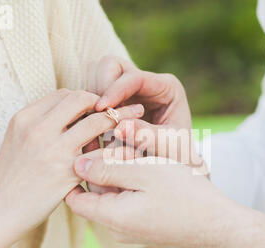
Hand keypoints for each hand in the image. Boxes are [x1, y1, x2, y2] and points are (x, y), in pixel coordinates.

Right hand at [0, 89, 143, 239]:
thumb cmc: (11, 178)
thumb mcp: (18, 141)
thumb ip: (43, 126)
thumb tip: (74, 117)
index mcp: (26, 117)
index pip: (64, 95)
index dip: (85, 99)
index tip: (99, 109)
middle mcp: (39, 128)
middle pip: (82, 98)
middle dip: (105, 102)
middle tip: (124, 109)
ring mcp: (54, 149)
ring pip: (98, 120)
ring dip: (120, 118)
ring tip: (135, 119)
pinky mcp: (68, 171)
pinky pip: (103, 151)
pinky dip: (118, 147)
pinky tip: (129, 148)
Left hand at [65, 154, 227, 247]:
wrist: (219, 224)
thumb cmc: (185, 194)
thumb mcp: (145, 172)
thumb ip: (107, 168)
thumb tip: (76, 164)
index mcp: (112, 217)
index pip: (74, 198)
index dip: (76, 171)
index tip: (91, 148)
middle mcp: (117, 228)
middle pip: (96, 193)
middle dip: (106, 166)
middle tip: (127, 146)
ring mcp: (132, 229)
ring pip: (114, 195)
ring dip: (122, 172)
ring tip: (142, 156)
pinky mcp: (145, 226)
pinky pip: (129, 202)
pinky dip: (134, 183)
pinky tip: (151, 170)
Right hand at [87, 56, 203, 169]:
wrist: (174, 164)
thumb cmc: (176, 155)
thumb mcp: (168, 148)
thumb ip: (147, 136)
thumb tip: (118, 128)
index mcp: (166, 87)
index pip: (135, 77)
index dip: (115, 90)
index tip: (100, 109)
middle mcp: (145, 83)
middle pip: (111, 65)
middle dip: (100, 88)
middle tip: (96, 116)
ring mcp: (128, 90)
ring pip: (96, 75)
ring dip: (91, 98)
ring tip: (95, 127)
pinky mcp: (114, 101)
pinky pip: (92, 94)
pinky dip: (87, 110)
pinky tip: (92, 132)